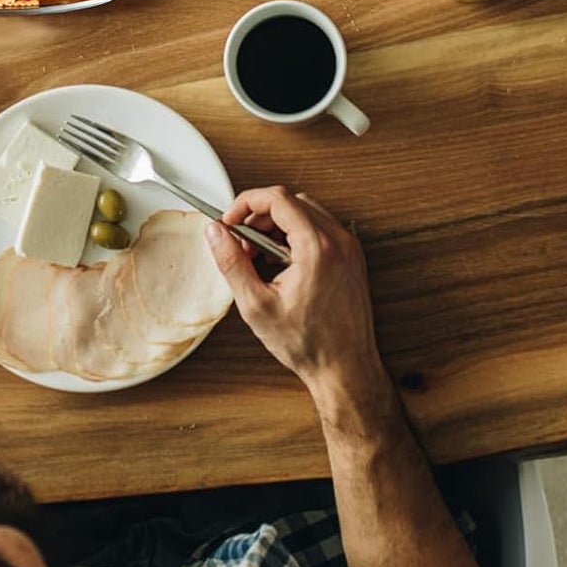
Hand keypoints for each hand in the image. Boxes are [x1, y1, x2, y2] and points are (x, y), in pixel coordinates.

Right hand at [205, 187, 390, 415]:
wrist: (345, 368)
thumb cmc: (308, 344)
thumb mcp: (256, 305)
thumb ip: (232, 262)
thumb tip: (215, 232)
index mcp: (317, 247)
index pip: (277, 199)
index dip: (245, 204)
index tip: (229, 222)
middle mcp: (338, 240)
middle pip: (291, 202)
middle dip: (259, 217)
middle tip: (240, 245)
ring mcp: (349, 248)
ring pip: (306, 212)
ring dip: (276, 226)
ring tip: (259, 258)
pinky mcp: (352, 257)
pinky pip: (320, 229)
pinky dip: (295, 235)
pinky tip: (280, 264)